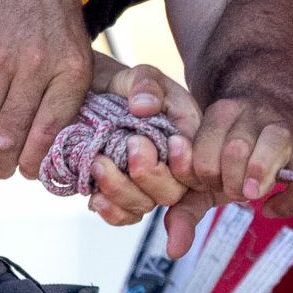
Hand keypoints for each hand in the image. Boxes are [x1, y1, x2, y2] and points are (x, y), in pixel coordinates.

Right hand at [0, 0, 92, 179]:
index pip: (48, 131)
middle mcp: (37, 66)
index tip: (26, 173)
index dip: (34, 161)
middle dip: (2, 163)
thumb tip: (50, 144)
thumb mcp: (79, 53)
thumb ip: (68, 96)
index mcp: (70, 70)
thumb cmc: (53, 13)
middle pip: (12, 132)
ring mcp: (0, 57)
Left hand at [80, 59, 197, 226]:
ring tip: (99, 162)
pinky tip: (95, 197)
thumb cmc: (130, 87)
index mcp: (187, 144)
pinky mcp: (121, 194)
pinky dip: (109, 210)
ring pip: (143, 206)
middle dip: (150, 174)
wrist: (99, 95)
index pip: (197, 169)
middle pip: (171, 193)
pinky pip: (121, 215)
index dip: (186, 164)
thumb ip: (147, 85)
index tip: (172, 144)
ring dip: (121, 189)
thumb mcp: (143, 76)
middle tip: (132, 144)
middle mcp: (170, 171)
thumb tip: (144, 107)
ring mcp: (145, 185)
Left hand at [163, 96, 292, 257]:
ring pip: (270, 150)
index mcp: (221, 114)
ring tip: (250, 192)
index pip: (202, 155)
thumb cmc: (236, 157)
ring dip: (256, 182)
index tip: (209, 182)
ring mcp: (286, 128)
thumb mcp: (208, 177)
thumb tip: (174, 250)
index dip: (203, 179)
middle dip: (230, 182)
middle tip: (233, 189)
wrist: (283, 114)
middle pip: (235, 150)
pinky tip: (272, 207)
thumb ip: (185, 209)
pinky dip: (287, 204)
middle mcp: (253, 113)